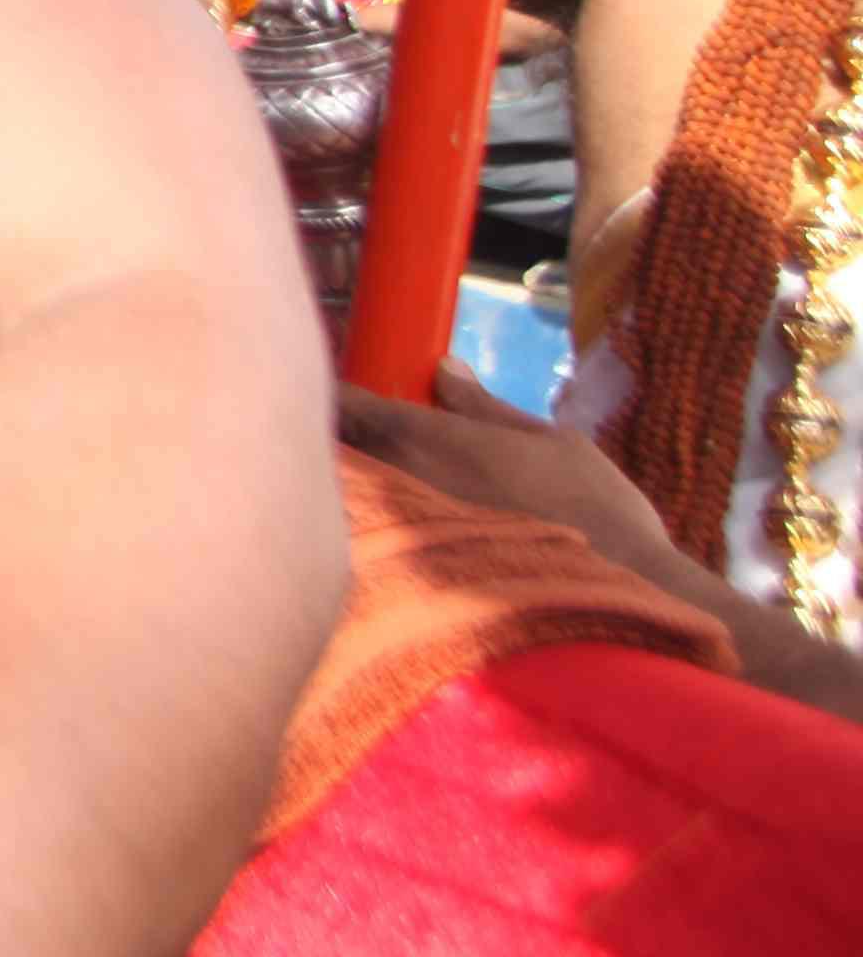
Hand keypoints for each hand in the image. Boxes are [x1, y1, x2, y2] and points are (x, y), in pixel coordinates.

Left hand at [336, 371, 731, 614]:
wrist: (622, 588)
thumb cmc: (593, 506)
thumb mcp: (549, 439)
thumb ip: (484, 405)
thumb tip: (443, 367)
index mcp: (430, 437)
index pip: (351, 405)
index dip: (334, 394)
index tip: (334, 386)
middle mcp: (402, 479)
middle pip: (340, 448)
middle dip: (340, 434)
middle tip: (356, 424)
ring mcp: (402, 528)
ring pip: (355, 490)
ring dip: (357, 475)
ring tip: (382, 467)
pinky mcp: (414, 569)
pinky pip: (377, 530)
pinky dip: (374, 515)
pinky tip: (399, 516)